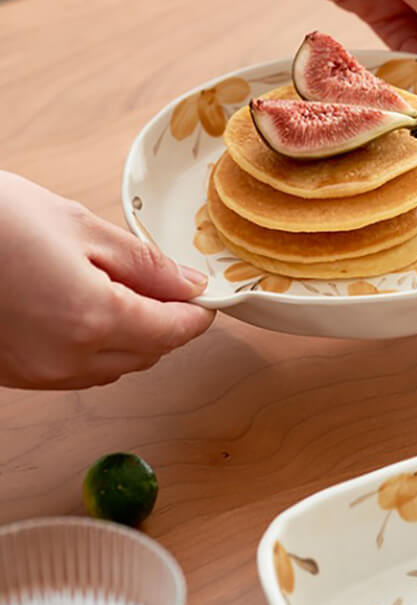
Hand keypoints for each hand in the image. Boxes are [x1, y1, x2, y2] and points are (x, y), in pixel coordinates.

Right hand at [0, 173, 213, 389]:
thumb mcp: (82, 228)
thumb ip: (147, 264)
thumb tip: (191, 286)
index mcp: (94, 318)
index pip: (174, 331)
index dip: (199, 315)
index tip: (210, 298)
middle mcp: (69, 359)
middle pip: (150, 353)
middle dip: (168, 323)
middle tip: (166, 284)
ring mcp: (40, 374)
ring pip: (117, 367)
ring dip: (136, 337)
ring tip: (123, 289)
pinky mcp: (17, 376)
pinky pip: (80, 371)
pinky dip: (100, 347)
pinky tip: (89, 310)